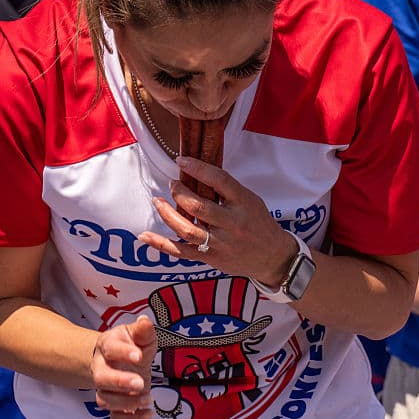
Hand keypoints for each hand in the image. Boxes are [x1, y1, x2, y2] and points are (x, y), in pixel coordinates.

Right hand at [91, 315, 157, 418]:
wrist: (117, 361)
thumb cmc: (130, 345)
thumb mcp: (138, 334)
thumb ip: (143, 330)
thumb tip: (145, 321)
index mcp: (107, 346)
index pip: (110, 348)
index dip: (122, 352)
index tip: (138, 355)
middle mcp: (101, 368)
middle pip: (101, 378)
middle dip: (120, 382)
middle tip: (140, 383)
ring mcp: (105, 389)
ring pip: (105, 400)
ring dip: (127, 403)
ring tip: (147, 398)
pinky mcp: (114, 405)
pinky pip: (115, 418)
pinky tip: (148, 413)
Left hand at [138, 155, 298, 287]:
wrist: (273, 258)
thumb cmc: (259, 224)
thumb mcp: (250, 200)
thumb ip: (227, 190)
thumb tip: (196, 174)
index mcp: (244, 203)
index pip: (220, 180)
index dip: (198, 169)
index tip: (181, 161)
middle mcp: (232, 223)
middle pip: (199, 206)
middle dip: (180, 193)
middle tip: (172, 184)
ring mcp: (220, 242)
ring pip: (188, 229)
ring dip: (168, 214)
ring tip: (158, 201)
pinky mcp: (211, 258)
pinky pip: (182, 252)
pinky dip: (162, 244)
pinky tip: (145, 235)